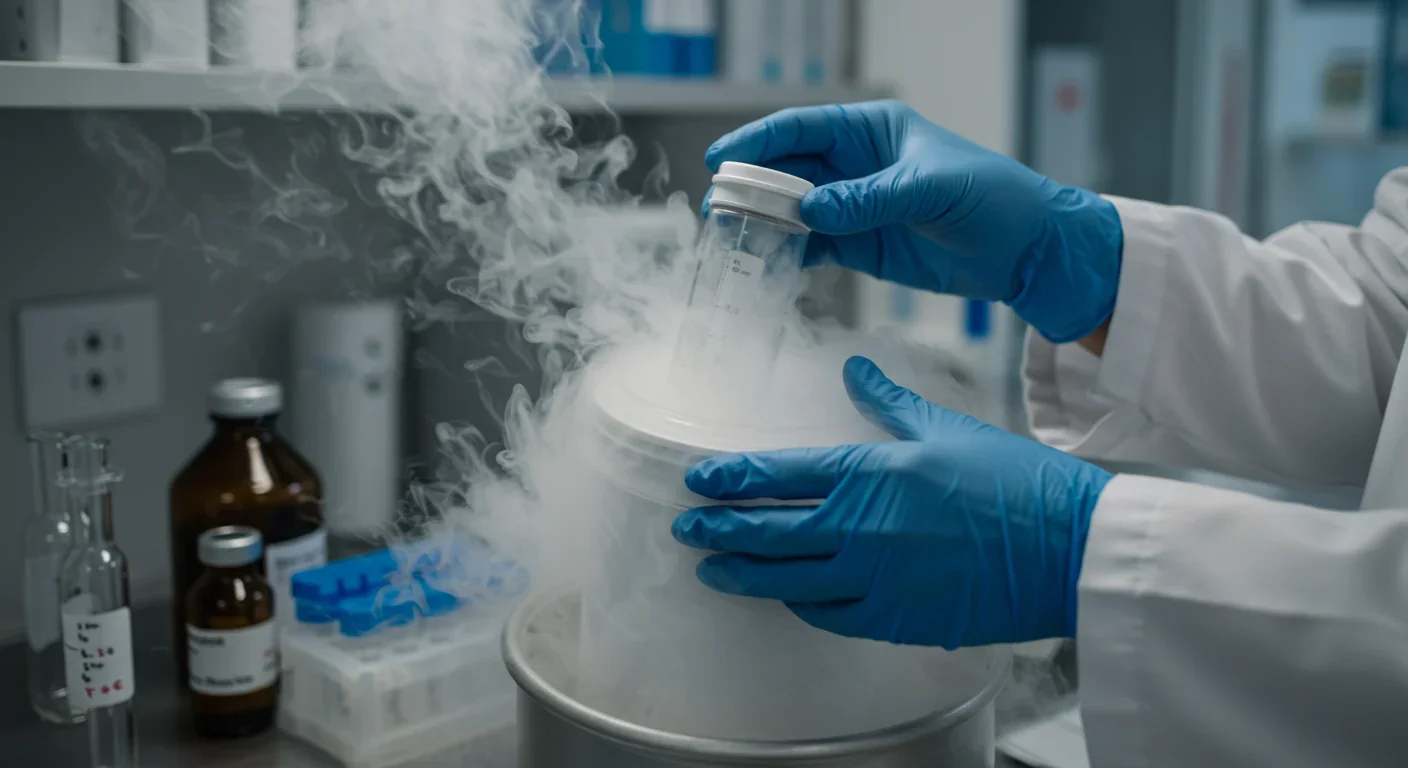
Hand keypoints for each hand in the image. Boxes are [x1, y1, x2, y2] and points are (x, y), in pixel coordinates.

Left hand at [672, 357, 1112, 648]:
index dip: (729, 478)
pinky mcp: (894, 619)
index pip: (778, 474)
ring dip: (743, 575)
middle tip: (686, 528)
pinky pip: (828, 615)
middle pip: (766, 533)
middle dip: (717, 530)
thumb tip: (853, 366)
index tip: (697, 479)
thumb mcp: (945, 427)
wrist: (1067, 548)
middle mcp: (862, 529)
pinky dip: (799, 603)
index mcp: (871, 473)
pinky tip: (785, 595)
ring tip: (712, 570)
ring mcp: (875, 580)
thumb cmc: (1013, 482)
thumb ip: (888, 401)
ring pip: (786, 581)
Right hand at [705, 100, 1123, 343]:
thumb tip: (811, 210)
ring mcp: (855, 207)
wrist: (1028, 251)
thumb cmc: (993, 199)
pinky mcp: (861, 247)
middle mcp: (857, 166)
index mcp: (873, 132)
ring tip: (731, 238)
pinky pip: (813, 247)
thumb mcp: (933, 190)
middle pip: (790, 170)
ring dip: (764, 222)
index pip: (804, 128)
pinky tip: (767, 263)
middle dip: (753, 186)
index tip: (725, 159)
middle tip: (720, 206)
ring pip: (795, 210)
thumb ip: (870, 199)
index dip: (760, 141)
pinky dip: (788, 254)